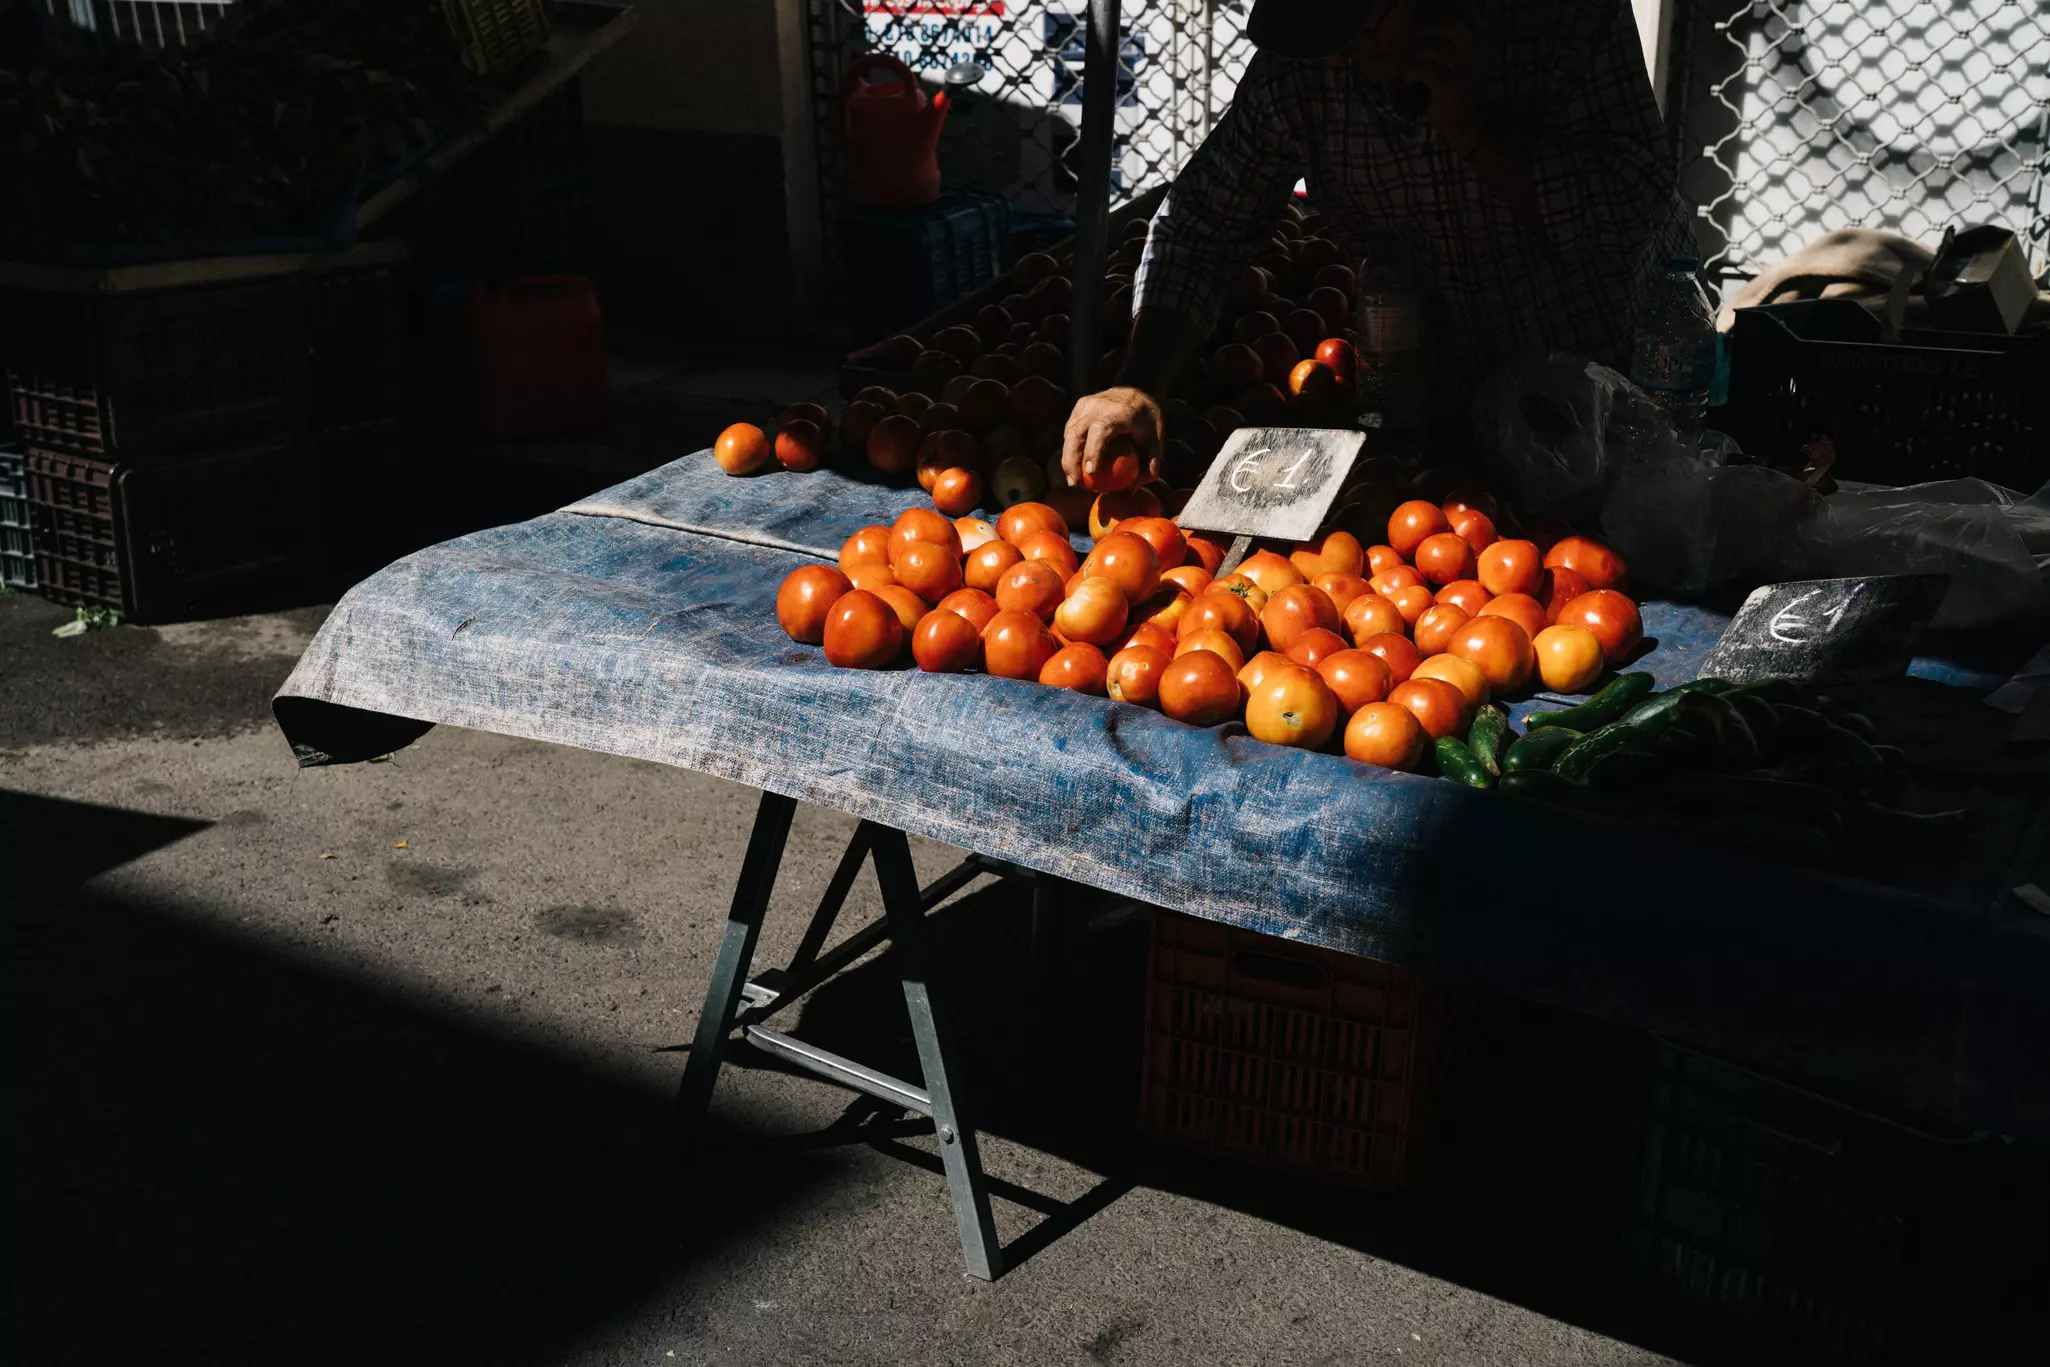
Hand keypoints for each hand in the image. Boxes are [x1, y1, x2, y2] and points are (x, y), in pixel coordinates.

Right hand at [1061, 386, 1162, 487]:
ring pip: (1069, 433)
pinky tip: (1073, 467)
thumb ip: (1150, 465)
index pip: (1100, 432)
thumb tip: (1133, 490)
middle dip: (1071, 461)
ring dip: (1067, 458)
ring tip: (1072, 480)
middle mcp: (1099, 405)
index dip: (1092, 452)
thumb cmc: (1148, 420)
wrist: (1138, 391)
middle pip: (1076, 433)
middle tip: (1075, 484)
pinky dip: (1070, 448)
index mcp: (1119, 411)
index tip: (1090, 474)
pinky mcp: (1080, 405)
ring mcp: (1087, 403)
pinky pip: (1071, 430)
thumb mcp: (1155, 441)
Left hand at [1406, 3, 1484, 155]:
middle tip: (1415, 34)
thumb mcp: (1458, 54)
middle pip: (1454, 25)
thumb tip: (1424, 9)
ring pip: (1434, 48)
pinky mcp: (1451, 88)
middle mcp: (1480, 51)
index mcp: (1483, 38)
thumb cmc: (1454, 82)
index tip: (1427, 6)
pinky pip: (1424, 70)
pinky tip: (1409, 80)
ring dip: (1416, 52)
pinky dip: (1411, 72)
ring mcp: (1467, 70)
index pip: (1471, 10)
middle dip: (1428, 26)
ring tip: (1412, 60)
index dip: (1452, 6)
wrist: (1462, 122)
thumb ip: (1449, 32)